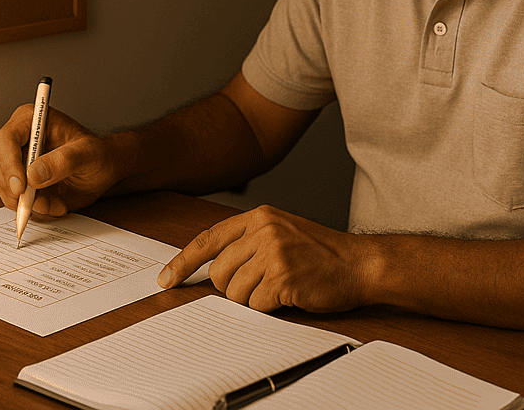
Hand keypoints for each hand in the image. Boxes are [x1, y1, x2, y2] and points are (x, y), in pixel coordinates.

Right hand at [0, 105, 119, 216]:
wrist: (102, 170)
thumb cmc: (97, 154)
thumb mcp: (87, 154)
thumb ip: (63, 161)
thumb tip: (33, 175)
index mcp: (33, 120)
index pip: (6, 139)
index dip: (9, 164)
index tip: (21, 187)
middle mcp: (20, 139)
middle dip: (18, 190)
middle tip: (42, 202)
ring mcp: (17, 161)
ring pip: (2, 186)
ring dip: (28, 202)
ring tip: (56, 203)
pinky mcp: (20, 181)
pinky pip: (13, 200)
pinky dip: (32, 208)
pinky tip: (54, 204)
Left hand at [157, 205, 370, 313]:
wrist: (358, 263)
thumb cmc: (320, 252)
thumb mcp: (281, 232)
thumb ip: (249, 242)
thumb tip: (212, 268)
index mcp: (259, 216)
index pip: (208, 239)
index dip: (183, 261)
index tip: (165, 279)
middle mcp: (263, 230)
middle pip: (218, 272)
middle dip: (232, 287)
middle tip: (260, 285)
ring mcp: (272, 252)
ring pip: (234, 292)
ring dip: (253, 299)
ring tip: (279, 287)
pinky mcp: (283, 276)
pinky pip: (256, 305)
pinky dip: (269, 308)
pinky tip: (289, 294)